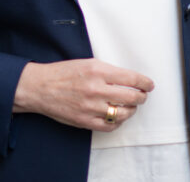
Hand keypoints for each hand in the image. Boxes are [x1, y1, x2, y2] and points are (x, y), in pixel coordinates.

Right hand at [12, 59, 154, 131]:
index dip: (145, 83)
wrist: (40, 87)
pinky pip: (110, 126)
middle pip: (132, 97)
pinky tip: (117, 117)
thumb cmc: (62, 73)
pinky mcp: (85, 121)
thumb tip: (129, 79)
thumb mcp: (87, 63)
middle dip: (141, 97)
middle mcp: (96, 89)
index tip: (149, 85)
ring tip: (130, 107)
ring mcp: (91, 107)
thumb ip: (108, 71)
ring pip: (123, 113)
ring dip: (131, 110)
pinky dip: (117, 122)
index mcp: (98, 71)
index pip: (132, 79)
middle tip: (142, 96)